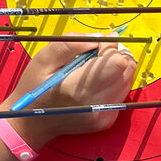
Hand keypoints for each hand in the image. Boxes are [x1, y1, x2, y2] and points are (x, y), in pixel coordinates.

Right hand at [0, 38, 135, 147]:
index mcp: (77, 89)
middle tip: (97, 54)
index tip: (95, 44)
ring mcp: (104, 115)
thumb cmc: (34, 88)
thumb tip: (101, 37)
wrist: (32, 123)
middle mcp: (95, 105)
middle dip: (116, 55)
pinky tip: (95, 83)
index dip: (109, 47)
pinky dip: (113, 82)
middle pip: (127, 70)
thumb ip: (71, 44)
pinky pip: (122, 93)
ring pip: (128, 80)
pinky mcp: (107, 120)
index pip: (115, 62)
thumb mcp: (43, 59)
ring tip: (94, 68)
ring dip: (116, 68)